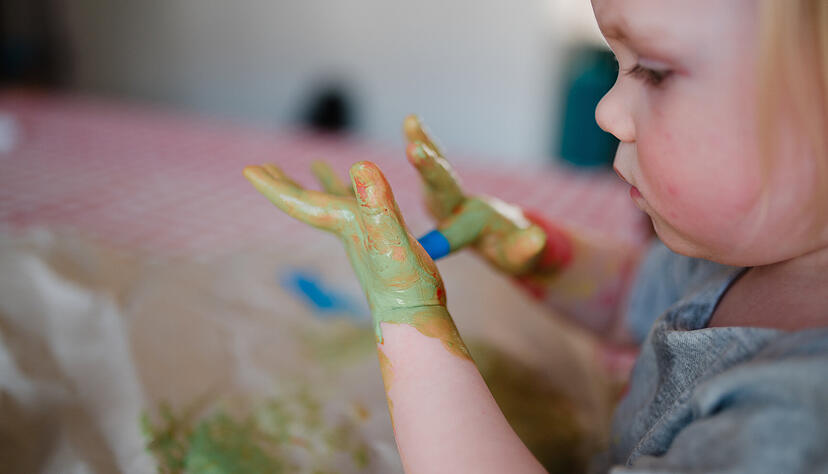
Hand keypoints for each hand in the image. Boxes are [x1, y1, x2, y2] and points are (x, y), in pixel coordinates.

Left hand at [242, 161, 446, 341]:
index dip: (274, 186)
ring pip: (336, 204)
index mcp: (344, 226)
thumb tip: (360, 164)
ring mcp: (365, 237)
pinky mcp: (383, 242)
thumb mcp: (391, 239)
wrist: (416, 317)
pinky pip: (364, 209)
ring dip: (321, 184)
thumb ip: (377, 203)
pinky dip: (358, 192)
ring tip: (316, 164)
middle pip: (309, 203)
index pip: (300, 203)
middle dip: (286, 184)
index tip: (248, 169)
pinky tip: (363, 190)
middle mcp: (349, 230)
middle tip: (264, 166)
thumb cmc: (405, 286)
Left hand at [402, 115, 546, 274]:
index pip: (456, 233)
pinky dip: (427, 139)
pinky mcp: (445, 182)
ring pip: (434, 171)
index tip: (427, 233)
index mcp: (467, 233)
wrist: (495, 244)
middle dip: (428, 171)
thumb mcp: (520, 254)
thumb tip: (538, 238)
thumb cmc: (511, 251)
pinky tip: (412, 119)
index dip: (444, 234)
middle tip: (414, 150)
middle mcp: (449, 214)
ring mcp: (444, 197)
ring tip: (411, 122)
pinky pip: (437, 158)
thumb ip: (527, 248)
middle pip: (440, 191)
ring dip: (423, 147)